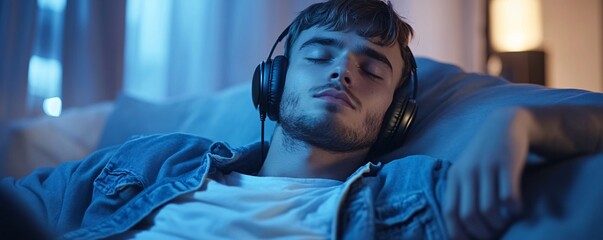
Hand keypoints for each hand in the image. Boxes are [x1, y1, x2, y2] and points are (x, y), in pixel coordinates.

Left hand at [444, 108, 530, 238]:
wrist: (504, 124)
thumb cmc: (485, 156)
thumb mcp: (466, 171)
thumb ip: (461, 194)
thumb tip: (460, 228)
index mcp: (454, 176)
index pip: (450, 212)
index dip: (458, 233)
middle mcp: (468, 172)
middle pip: (469, 215)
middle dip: (481, 233)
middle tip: (493, 236)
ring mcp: (487, 168)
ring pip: (488, 209)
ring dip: (498, 225)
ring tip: (505, 225)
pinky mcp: (507, 164)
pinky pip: (508, 196)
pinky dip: (513, 210)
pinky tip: (518, 211)